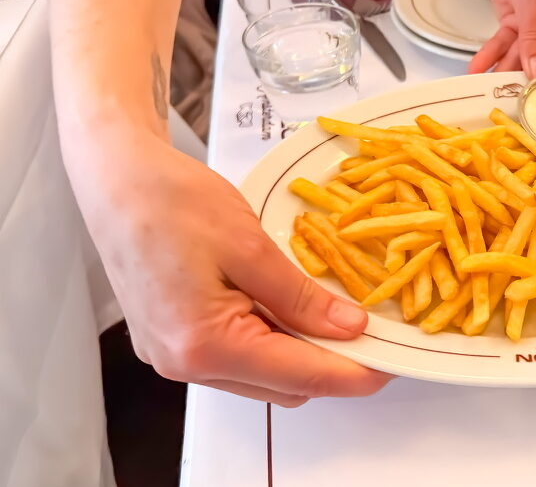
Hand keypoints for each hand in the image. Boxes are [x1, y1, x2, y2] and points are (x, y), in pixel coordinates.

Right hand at [82, 137, 391, 406]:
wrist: (117, 178)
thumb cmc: (173, 201)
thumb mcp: (251, 246)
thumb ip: (301, 298)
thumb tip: (348, 328)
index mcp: (204, 345)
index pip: (300, 376)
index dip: (354, 372)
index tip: (392, 363)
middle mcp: (185, 364)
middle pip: (281, 385)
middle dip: (330, 362)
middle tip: (368, 327)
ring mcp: (174, 355)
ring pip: (260, 374)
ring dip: (299, 349)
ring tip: (331, 309)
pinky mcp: (171, 339)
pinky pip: (235, 354)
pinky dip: (269, 337)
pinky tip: (288, 304)